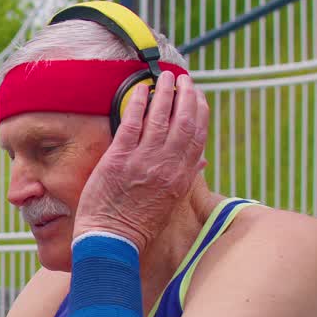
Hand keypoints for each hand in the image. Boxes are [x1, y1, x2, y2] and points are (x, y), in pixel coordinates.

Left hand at [73, 72, 209, 251]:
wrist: (112, 239)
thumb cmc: (138, 223)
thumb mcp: (171, 202)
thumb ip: (187, 178)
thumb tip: (203, 162)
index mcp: (181, 177)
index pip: (198, 137)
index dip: (201, 113)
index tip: (199, 98)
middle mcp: (167, 166)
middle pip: (184, 122)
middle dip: (187, 97)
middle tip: (185, 80)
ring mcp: (143, 161)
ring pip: (161, 118)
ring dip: (165, 93)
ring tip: (166, 77)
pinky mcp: (119, 159)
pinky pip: (132, 124)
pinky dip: (137, 104)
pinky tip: (140, 90)